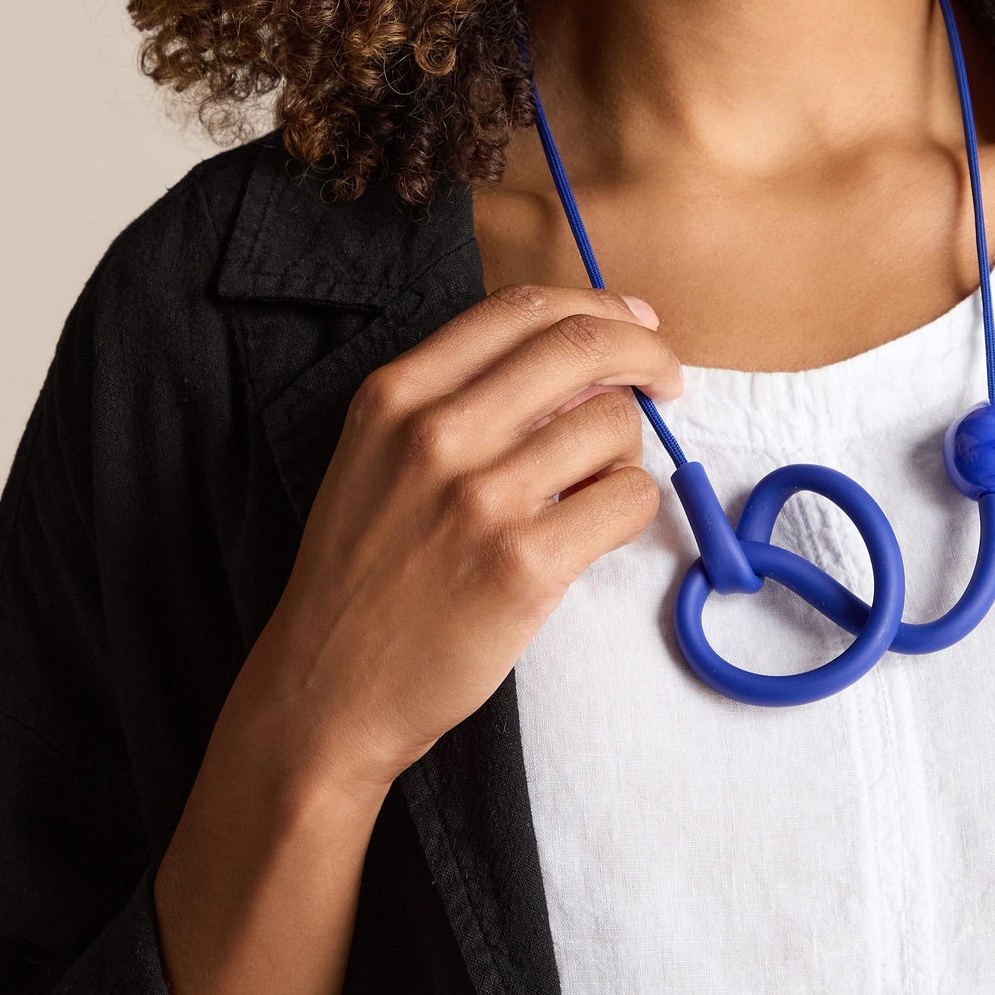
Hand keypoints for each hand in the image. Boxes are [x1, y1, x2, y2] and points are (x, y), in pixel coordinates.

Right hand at [234, 283, 682, 799]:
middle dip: (646, 355)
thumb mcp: (380, 455)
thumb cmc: (365, 571)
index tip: (636, 324)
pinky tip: (596, 528)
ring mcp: (480, 498)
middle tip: (667, 382)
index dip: (599, 307)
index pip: (523, 307)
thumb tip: (586, 362)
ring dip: (629, 449)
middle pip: (582, 348)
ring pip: (616, 425)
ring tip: (597, 484)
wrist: (326, 688)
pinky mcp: (523, 564)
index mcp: (397, 393)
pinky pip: (626, 500)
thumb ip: (464, 398)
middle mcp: (435, 432)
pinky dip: (629, 507)